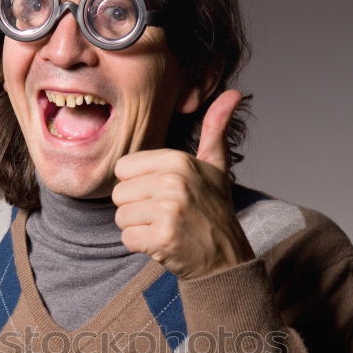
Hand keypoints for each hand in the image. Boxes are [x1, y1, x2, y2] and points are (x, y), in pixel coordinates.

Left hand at [112, 90, 254, 278]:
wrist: (225, 258)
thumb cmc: (214, 211)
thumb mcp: (216, 167)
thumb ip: (215, 129)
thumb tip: (233, 93)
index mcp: (179, 161)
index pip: (124, 168)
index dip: (137, 184)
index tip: (161, 194)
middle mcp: (173, 182)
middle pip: (119, 193)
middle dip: (136, 209)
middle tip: (164, 215)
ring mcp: (168, 211)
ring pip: (121, 217)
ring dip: (138, 228)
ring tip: (164, 228)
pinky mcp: (162, 238)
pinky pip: (127, 239)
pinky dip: (141, 246)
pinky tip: (162, 243)